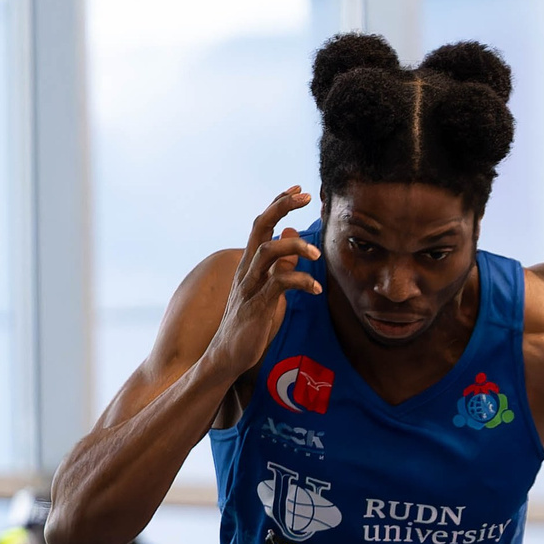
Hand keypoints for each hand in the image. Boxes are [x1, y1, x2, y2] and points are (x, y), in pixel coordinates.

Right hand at [203, 187, 321, 388]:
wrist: (226, 355)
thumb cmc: (249, 323)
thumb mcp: (268, 289)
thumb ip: (281, 265)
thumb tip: (293, 237)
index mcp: (249, 264)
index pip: (262, 225)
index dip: (278, 205)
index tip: (297, 189)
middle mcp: (246, 269)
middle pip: (260, 227)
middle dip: (281, 208)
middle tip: (305, 196)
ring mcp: (249, 286)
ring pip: (267, 252)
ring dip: (294, 246)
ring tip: (317, 253)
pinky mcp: (256, 305)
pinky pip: (277, 285)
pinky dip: (300, 282)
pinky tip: (316, 288)